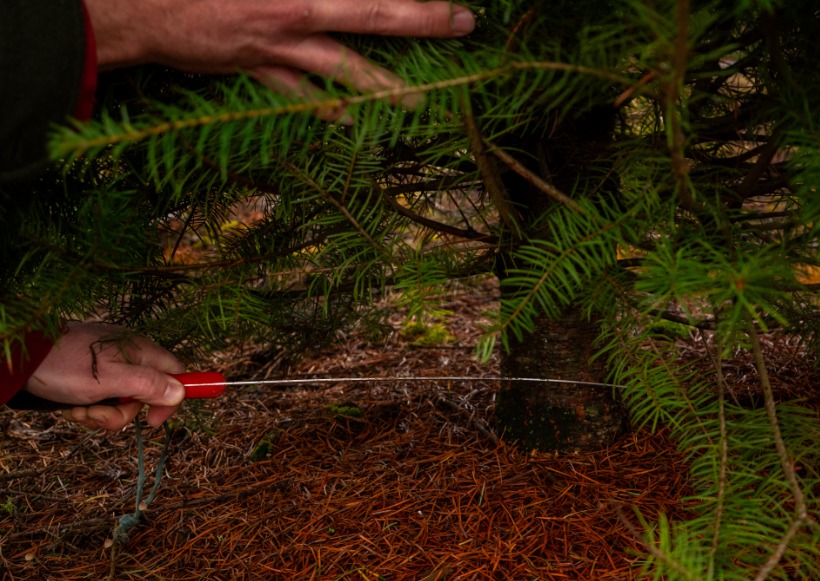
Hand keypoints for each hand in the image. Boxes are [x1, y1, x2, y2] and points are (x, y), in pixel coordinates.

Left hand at [24, 322, 185, 430]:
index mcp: (141, 352)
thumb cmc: (64, 366)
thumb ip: (148, 385)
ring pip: (120, 401)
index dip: (170, 400)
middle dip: (122, 413)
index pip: (175, 374)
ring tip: (79, 408)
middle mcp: (129, 357)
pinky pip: (101, 398)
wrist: (22, 357)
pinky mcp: (91, 374)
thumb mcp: (110, 380)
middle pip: (145, 394)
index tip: (152, 420)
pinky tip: (71, 404)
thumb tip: (180, 393)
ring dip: (101, 413)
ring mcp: (109, 365)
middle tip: (98, 414)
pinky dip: (88, 407)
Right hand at [85, 0, 475, 101]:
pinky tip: (351, 121)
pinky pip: (301, 97)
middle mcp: (300, 10)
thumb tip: (333, 0)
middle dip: (424, 18)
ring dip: (386, 84)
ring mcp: (282, 47)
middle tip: (464, 22)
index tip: (445, 1)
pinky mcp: (260, 72)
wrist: (146, 8)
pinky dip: (327, 110)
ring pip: (346, 69)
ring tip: (419, 101)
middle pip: (376, 13)